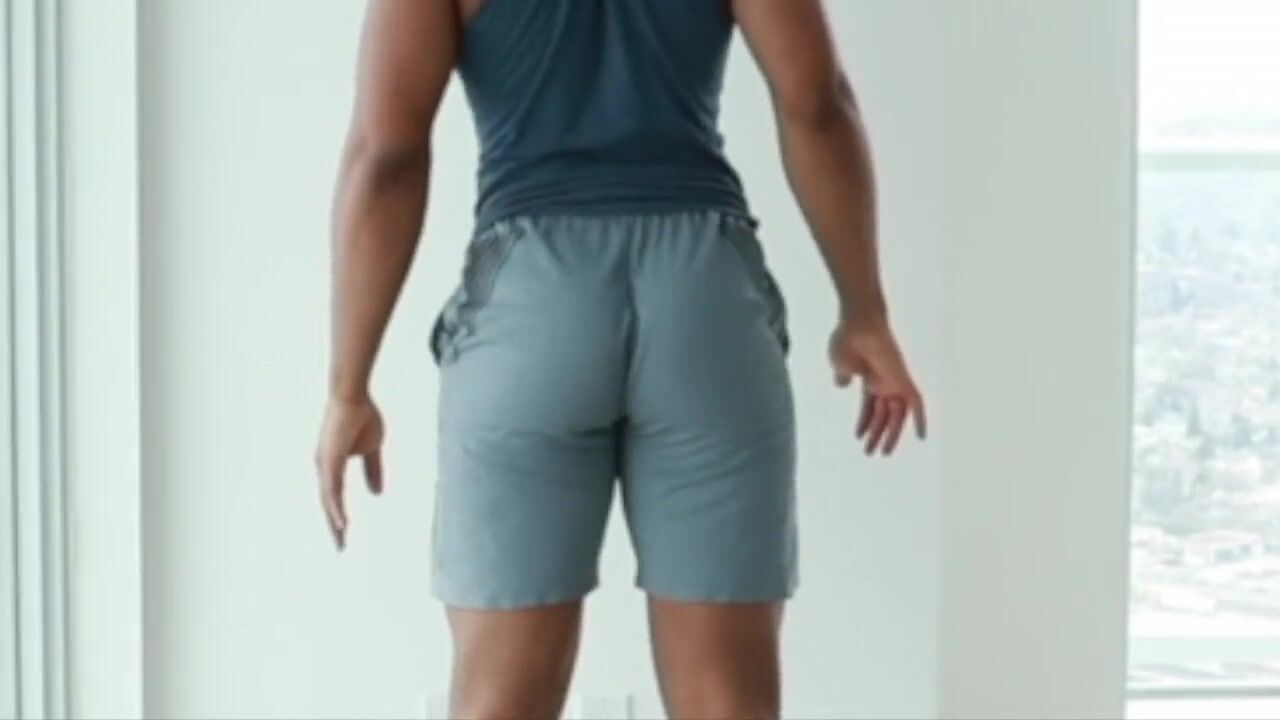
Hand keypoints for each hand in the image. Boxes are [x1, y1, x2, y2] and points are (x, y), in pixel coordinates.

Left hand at [314, 395, 384, 549]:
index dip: (340, 513)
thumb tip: (377, 492)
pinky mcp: (329, 461)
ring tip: (342, 540)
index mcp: (333, 465)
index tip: (345, 531)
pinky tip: (342, 522)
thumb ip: (373, 469)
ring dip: (335, 521)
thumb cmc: (361, 416)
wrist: (353, 397)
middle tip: (341, 545)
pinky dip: (336, 508)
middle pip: (328, 503)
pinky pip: (332, 490)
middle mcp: (325, 468)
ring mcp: (325, 465)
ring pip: (329, 500)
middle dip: (335, 524)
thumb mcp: (372, 448)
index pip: (335, 496)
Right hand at [829, 316, 926, 455]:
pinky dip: (921, 419)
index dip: (864, 422)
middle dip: (876, 434)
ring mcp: (895, 381)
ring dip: (891, 434)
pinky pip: (917, 403)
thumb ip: (841, 376)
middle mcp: (883, 381)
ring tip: (883, 453)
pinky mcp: (904, 379)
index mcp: (868, 378)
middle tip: (870, 453)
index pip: (869, 406)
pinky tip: (922, 437)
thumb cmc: (847, 340)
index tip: (858, 437)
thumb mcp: (839, 364)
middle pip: (884, 414)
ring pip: (897, 415)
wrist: (859, 324)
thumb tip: (842, 385)